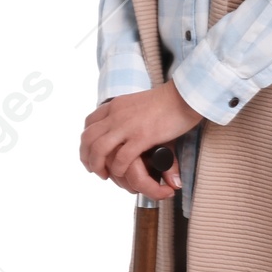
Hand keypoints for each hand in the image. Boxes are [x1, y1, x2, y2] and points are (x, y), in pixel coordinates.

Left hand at [80, 81, 200, 199]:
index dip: (86, 141)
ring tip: (104, 175)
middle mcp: (117, 115)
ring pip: (99, 149)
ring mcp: (128, 126)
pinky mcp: (142, 136)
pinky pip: (122, 158)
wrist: (185, 96)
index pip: (89, 123)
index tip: (90, 153)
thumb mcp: (140, 103)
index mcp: (116, 105)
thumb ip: (130, 115)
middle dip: (86, 157)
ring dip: (97, 165)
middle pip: (88, 138)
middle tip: (94, 169)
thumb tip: (129, 128)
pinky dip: (119, 169)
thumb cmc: (169, 101)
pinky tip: (123, 174)